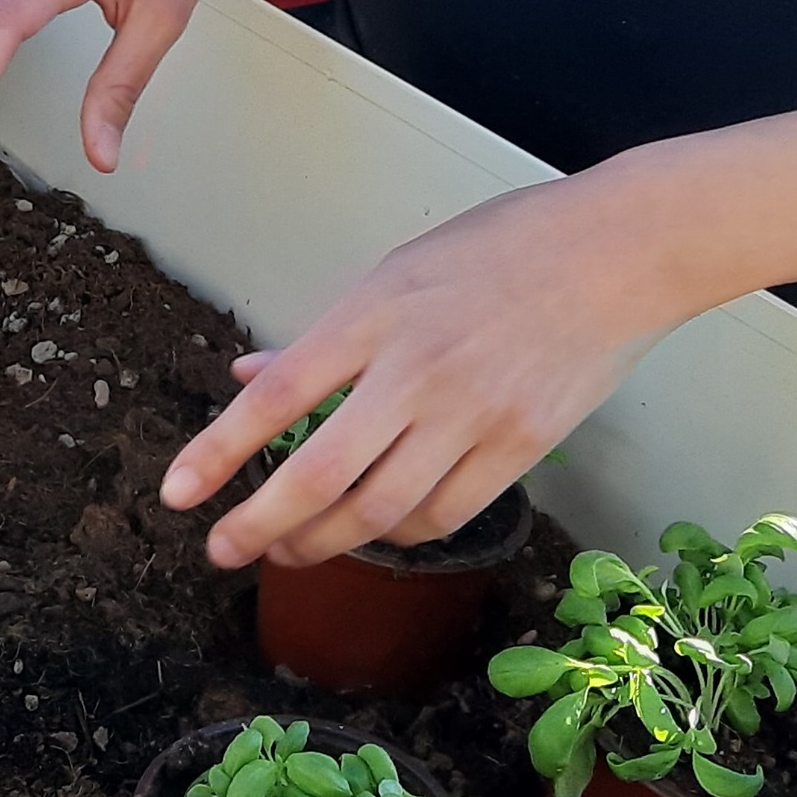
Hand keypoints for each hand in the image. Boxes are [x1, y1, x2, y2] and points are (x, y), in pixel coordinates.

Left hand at [158, 165, 703, 568]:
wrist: (619, 251)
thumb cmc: (500, 247)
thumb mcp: (395, 270)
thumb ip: (324, 335)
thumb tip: (250, 376)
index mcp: (373, 314)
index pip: (278, 396)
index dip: (220, 452)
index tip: (177, 493)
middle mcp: (417, 369)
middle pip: (321, 473)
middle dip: (261, 524)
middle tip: (224, 549)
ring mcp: (474, 413)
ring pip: (380, 509)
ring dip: (324, 541)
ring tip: (289, 550)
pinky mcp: (523, 446)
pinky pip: (445, 513)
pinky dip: (397, 533)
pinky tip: (373, 533)